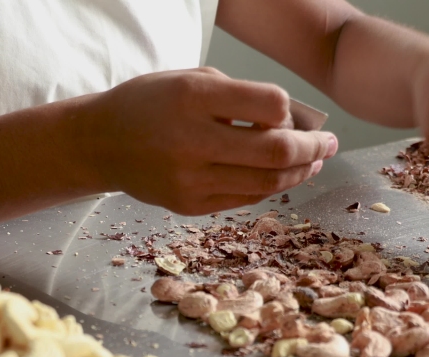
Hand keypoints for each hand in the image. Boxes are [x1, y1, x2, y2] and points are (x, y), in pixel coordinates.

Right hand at [78, 67, 337, 215]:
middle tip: (329, 144)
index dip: (290, 110)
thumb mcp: (189, 79)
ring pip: (266, 183)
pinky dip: (269, 187)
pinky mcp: (187, 205)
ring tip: (312, 162)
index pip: (270, 105)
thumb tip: (293, 121)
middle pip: (276, 152)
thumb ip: (240, 95)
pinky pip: (244, 199)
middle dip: (313, 148)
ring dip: (299, 172)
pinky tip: (278, 176)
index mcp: (192, 98)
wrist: (100, 143)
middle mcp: (190, 141)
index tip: (291, 113)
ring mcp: (188, 179)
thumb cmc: (149, 104)